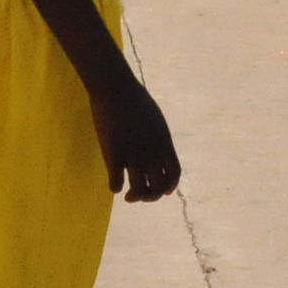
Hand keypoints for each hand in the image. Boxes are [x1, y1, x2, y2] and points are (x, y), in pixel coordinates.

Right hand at [92, 71, 181, 200]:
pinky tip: (113, 185)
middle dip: (151, 196)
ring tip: (128, 196)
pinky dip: (115, 188)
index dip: (169, 187)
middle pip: (158, 188)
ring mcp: (133, 157)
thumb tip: (157, 149)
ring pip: (138, 192)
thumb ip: (158, 139)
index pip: (174, 175)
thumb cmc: (135, 99)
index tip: (163, 191)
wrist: (116, 89)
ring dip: (134, 198)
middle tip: (141, 194)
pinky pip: (116, 183)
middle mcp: (152, 155)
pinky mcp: (114, 156)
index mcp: (164, 145)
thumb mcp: (156, 120)